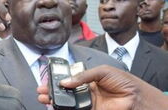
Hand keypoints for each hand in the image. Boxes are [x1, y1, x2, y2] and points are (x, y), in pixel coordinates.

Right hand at [37, 65, 167, 109]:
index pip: (69, 79)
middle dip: (53, 90)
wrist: (135, 97)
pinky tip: (55, 106)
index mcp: (88, 79)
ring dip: (55, 100)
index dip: (58, 79)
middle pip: (65, 91)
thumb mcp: (102, 71)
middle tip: (42, 90)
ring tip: (44, 98)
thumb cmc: (123, 81)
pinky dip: (65, 109)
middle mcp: (86, 90)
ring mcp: (87, 101)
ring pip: (68, 101)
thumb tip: (66, 81)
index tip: (48, 79)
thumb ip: (83, 76)